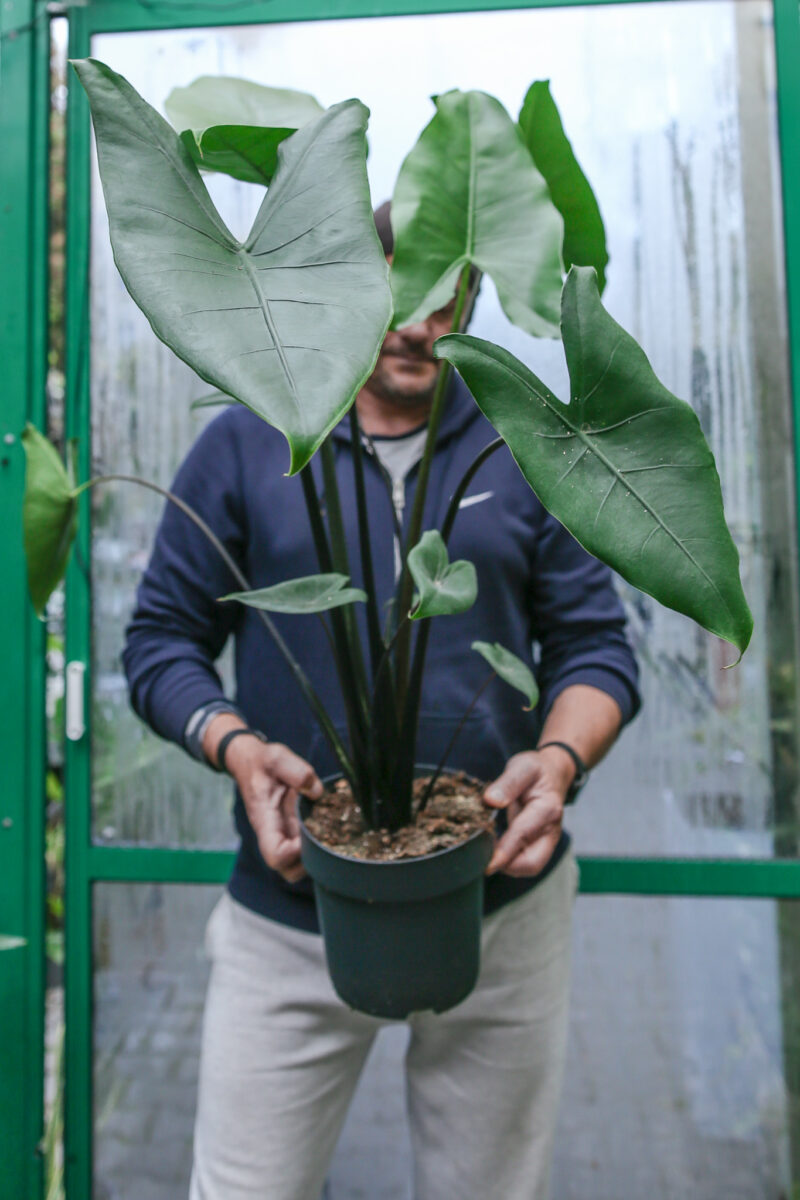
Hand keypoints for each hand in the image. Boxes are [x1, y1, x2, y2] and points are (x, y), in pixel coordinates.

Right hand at [223, 734, 323, 883]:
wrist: (252, 763)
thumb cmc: (262, 763)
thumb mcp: (277, 757)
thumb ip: (297, 771)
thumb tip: (317, 792)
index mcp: (265, 820)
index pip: (275, 855)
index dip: (295, 854)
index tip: (310, 833)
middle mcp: (273, 834)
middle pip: (289, 870)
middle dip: (310, 861)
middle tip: (326, 835)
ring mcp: (283, 835)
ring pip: (298, 865)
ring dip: (316, 855)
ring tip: (330, 830)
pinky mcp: (293, 831)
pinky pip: (305, 850)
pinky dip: (319, 844)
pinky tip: (331, 824)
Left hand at [483, 748, 574, 876]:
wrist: (553, 772)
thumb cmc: (536, 769)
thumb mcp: (522, 767)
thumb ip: (507, 783)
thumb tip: (491, 800)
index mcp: (547, 809)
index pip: (522, 836)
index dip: (503, 853)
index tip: (486, 864)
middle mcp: (551, 830)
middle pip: (532, 864)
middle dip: (507, 866)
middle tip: (483, 855)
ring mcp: (548, 840)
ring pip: (529, 866)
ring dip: (507, 865)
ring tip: (488, 850)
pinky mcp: (541, 844)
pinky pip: (526, 861)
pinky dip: (510, 860)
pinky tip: (495, 848)